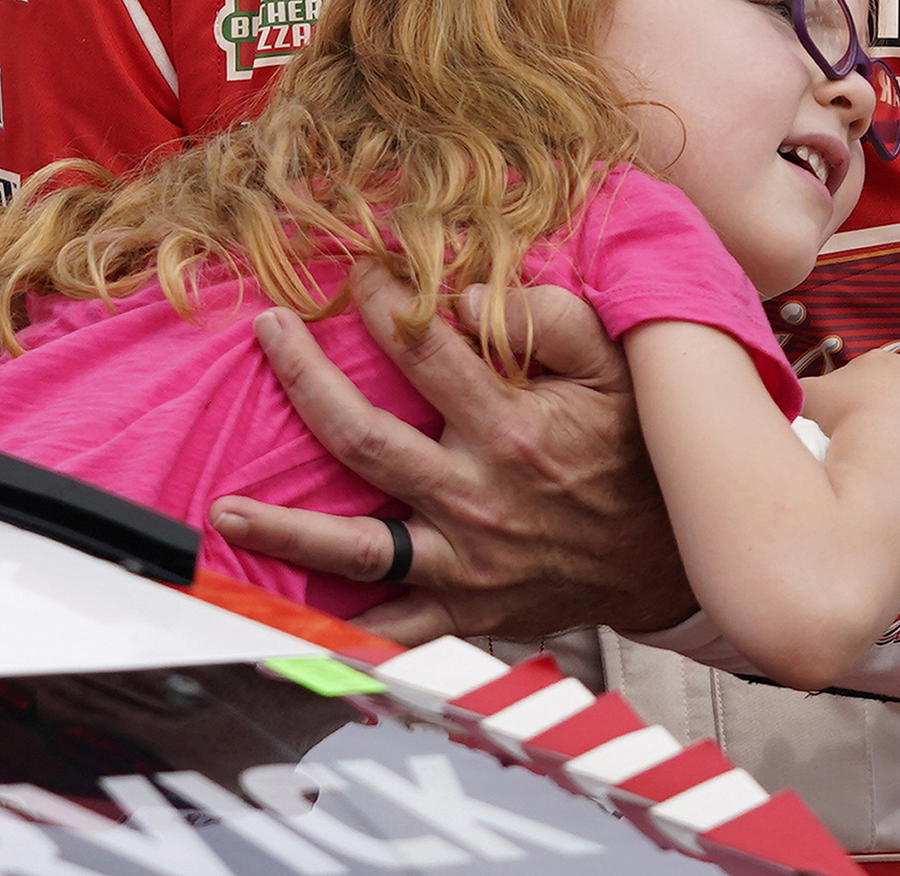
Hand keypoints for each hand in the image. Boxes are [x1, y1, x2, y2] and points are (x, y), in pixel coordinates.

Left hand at [210, 265, 689, 645]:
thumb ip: (551, 319)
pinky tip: (281, 616)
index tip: (361, 271)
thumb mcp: (618, 368)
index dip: (385, 303)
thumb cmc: (636, 451)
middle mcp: (477, 496)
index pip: (425, 350)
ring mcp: (464, 560)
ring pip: (354, 545)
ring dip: (284, 527)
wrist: (673, 557)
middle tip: (267, 333)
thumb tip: (469, 296)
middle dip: (303, 379)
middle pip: (362, 436)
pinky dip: (338, 628)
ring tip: (225, 509)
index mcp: (511, 429)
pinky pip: (391, 627)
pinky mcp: (464, 608)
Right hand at [796, 345, 899, 489]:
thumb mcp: (806, 399)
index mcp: (879, 363)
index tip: (854, 423)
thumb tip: (783, 390)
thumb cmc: (844, 421)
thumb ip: (798, 392)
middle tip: (880, 438)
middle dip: (896, 408)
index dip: (861, 402)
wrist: (889, 450)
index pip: (872, 377)